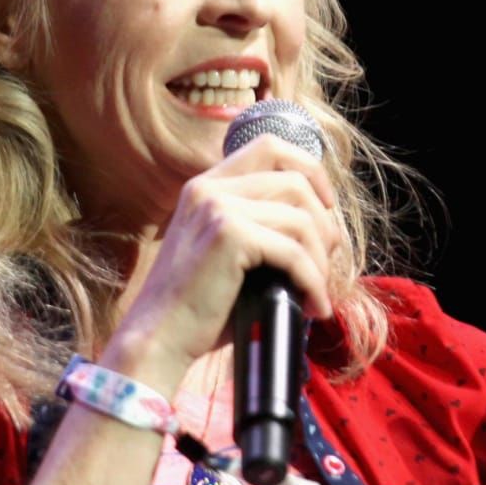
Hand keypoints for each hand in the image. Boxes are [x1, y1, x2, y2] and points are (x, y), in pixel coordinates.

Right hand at [113, 133, 341, 376]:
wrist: (158, 338)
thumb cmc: (196, 308)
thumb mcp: (225, 252)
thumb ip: (259, 226)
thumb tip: (322, 228)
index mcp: (206, 186)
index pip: (270, 146)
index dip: (310, 169)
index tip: (326, 208)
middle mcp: (210, 188)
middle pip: (295, 181)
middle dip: (325, 224)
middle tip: (327, 263)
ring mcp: (218, 208)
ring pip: (301, 218)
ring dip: (322, 259)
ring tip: (318, 292)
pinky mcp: (230, 236)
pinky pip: (294, 252)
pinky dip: (313, 281)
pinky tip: (313, 306)